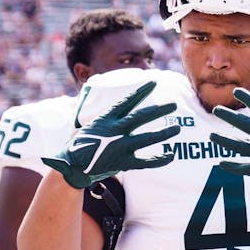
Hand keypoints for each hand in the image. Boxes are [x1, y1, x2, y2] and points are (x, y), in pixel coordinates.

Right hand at [42, 81, 180, 188]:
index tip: (153, 83)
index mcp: (106, 118)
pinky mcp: (123, 163)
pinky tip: (171, 155)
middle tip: (173, 105)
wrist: (72, 167)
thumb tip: (108, 107)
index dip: (141, 91)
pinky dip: (159, 159)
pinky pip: (145, 162)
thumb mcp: (87, 125)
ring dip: (163, 133)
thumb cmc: (79, 145)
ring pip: (147, 138)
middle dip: (159, 110)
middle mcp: (115, 130)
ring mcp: (120, 146)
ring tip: (177, 128)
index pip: (127, 101)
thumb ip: (102, 118)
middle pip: (141, 117)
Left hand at [209, 87, 249, 178]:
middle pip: (247, 126)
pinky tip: (221, 163)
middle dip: (230, 117)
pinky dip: (234, 166)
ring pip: (243, 147)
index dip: (248, 99)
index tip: (235, 91)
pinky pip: (247, 168)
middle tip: (216, 109)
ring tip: (211, 135)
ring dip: (226, 141)